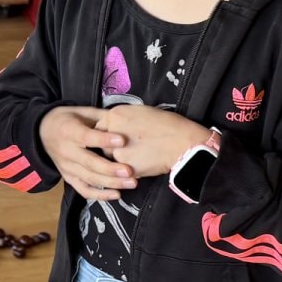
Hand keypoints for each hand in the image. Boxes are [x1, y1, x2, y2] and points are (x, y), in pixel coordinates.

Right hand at [40, 106, 135, 201]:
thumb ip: (102, 117)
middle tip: (129, 171)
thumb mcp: (82, 111)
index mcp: (69, 131)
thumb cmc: (68, 120)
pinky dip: (100, 195)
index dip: (104, 140)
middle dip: (110, 169)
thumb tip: (124, 118)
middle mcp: (67, 151)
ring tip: (131, 183)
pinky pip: (84, 190)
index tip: (122, 140)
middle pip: (89, 163)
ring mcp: (67, 167)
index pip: (87, 137)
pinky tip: (117, 194)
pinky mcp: (69, 178)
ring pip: (89, 179)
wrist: (43, 133)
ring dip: (111, 183)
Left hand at [95, 104, 211, 179]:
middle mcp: (111, 133)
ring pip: (110, 159)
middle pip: (101, 144)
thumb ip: (122, 118)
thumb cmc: (166, 124)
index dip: (106, 134)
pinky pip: (121, 170)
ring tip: (138, 154)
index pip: (98, 127)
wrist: (182, 143)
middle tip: (129, 147)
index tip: (115, 138)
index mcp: (114, 115)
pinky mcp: (125, 168)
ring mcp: (117, 152)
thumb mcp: (140, 111)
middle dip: (110, 148)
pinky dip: (127, 169)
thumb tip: (113, 126)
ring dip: (118, 159)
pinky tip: (142, 162)